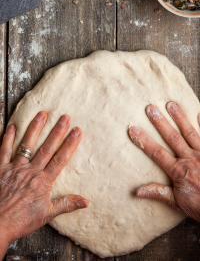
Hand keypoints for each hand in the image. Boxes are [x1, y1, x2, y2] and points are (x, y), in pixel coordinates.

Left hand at [0, 112, 88, 257]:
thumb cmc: (21, 220)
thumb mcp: (47, 215)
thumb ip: (66, 204)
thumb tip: (86, 201)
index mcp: (43, 181)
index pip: (60, 159)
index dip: (70, 144)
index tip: (77, 131)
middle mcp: (30, 171)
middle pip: (47, 148)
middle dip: (57, 131)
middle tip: (64, 117)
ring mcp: (15, 168)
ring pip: (27, 144)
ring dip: (35, 128)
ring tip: (42, 114)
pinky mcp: (1, 169)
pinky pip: (4, 150)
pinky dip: (7, 138)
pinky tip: (12, 126)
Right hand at [128, 102, 199, 221]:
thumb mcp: (177, 203)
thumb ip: (158, 193)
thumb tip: (137, 191)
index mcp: (178, 170)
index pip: (157, 152)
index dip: (143, 140)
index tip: (132, 129)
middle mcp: (190, 158)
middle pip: (172, 137)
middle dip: (160, 122)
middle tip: (150, 108)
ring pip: (190, 132)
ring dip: (179, 118)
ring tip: (171, 104)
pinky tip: (198, 113)